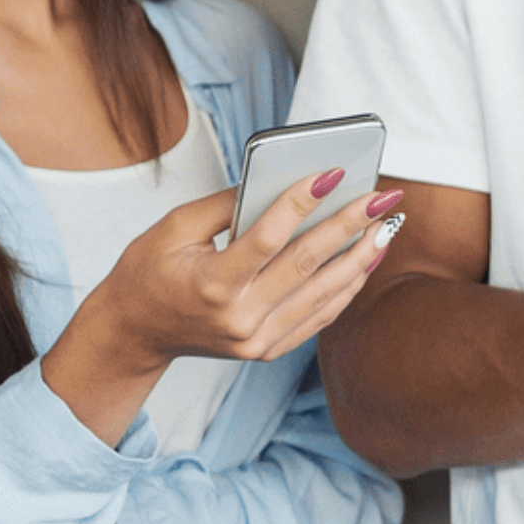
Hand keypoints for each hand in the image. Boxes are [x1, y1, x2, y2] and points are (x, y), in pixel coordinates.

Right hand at [63, 170, 395, 376]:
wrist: (135, 332)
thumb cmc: (148, 272)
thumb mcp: (173, 229)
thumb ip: (225, 206)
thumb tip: (279, 179)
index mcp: (210, 285)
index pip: (267, 239)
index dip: (301, 204)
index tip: (333, 173)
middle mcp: (239, 318)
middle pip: (306, 265)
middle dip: (350, 226)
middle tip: (383, 197)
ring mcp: (258, 340)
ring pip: (324, 294)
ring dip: (361, 258)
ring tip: (388, 225)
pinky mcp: (270, 350)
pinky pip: (320, 316)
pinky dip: (346, 286)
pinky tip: (366, 258)